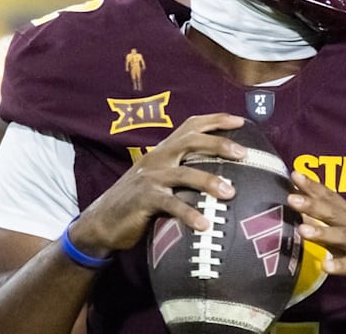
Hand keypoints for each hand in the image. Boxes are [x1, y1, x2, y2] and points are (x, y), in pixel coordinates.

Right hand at [68, 113, 247, 256]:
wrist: (102, 221)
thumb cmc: (138, 200)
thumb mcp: (160, 179)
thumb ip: (183, 171)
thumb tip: (220, 172)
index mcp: (163, 150)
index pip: (190, 126)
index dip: (215, 120)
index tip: (240, 121)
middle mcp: (157, 158)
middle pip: (190, 142)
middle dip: (218, 144)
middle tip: (243, 153)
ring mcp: (150, 178)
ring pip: (183, 173)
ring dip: (209, 182)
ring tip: (231, 192)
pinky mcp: (143, 200)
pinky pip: (170, 205)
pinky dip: (188, 214)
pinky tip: (204, 225)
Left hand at [287, 170, 345, 311]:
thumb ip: (328, 225)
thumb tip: (302, 213)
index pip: (332, 198)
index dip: (313, 186)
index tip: (294, 174)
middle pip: (334, 213)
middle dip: (313, 204)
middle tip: (291, 197)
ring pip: (342, 237)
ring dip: (323, 232)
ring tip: (302, 229)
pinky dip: (340, 265)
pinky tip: (326, 266)